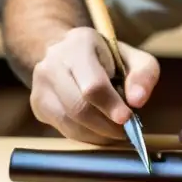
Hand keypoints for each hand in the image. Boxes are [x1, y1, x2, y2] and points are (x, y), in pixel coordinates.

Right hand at [29, 26, 159, 143]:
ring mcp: (40, 85)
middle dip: (105, 125)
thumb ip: (143, 73)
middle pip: (78, 107)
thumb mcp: (133, 57)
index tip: (127, 118)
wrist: (68, 52)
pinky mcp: (38, 104)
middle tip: (125, 131)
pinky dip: (85, 136)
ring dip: (96, 134)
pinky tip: (99, 131)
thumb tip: (138, 101)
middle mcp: (52, 63)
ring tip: (115, 132)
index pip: (92, 84)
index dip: (111, 105)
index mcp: (78, 45)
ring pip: (68, 122)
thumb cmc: (107, 57)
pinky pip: (62, 128)